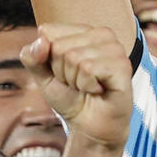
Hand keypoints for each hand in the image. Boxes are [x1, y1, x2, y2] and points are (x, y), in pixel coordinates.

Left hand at [21, 24, 131, 152]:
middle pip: (60, 46)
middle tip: (77, 83)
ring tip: (88, 87)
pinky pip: (89, 69)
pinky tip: (98, 89)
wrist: (89, 125)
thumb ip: (33, 57)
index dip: (48, 58)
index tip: (63, 72)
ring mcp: (115, 49)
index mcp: (85, 31)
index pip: (49, 32)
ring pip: (74, 57)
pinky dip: (86, 85)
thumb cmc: (70, 97)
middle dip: (61, 71)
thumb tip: (41, 40)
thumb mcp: (43, 77)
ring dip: (74, 80)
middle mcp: (103, 34)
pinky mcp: (122, 65)